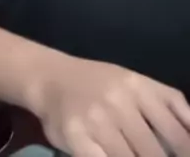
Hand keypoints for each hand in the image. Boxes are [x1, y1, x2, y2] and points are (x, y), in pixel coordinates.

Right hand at [35, 54, 189, 156]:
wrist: (50, 77)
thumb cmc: (99, 83)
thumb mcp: (136, 82)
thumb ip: (168, 104)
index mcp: (140, 86)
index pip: (177, 133)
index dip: (185, 152)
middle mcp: (120, 101)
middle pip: (155, 152)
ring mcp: (98, 120)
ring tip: (133, 155)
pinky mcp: (77, 137)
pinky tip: (112, 156)